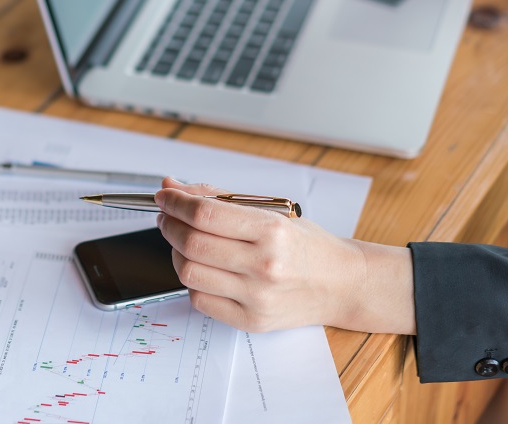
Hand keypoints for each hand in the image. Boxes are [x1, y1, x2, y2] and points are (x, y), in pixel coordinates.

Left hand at [155, 178, 415, 333]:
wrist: (342, 284)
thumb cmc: (307, 245)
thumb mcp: (271, 211)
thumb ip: (219, 198)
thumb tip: (173, 185)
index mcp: (272, 230)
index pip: (205, 214)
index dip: (176, 202)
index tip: (165, 195)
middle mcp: (264, 265)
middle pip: (192, 243)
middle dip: (169, 224)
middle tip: (168, 216)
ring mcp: (256, 297)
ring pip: (189, 273)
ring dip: (176, 252)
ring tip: (184, 242)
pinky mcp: (250, 321)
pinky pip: (200, 299)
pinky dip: (192, 280)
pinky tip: (203, 268)